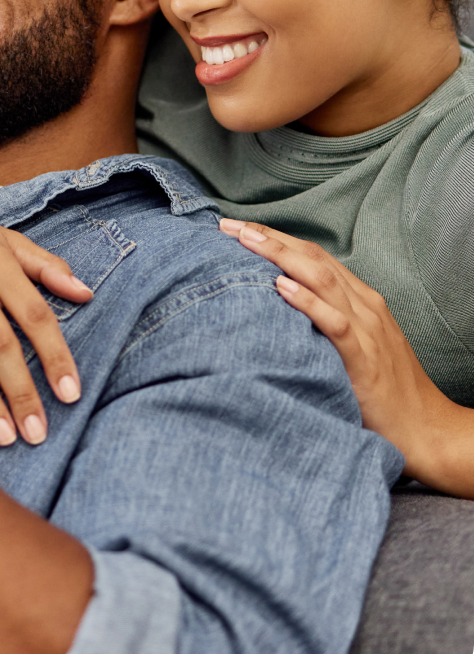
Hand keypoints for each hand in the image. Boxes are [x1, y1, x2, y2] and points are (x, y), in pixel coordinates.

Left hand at [219, 218, 473, 494]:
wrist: (424, 427)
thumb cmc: (380, 386)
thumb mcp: (351, 342)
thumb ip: (321, 318)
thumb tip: (273, 303)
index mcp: (358, 298)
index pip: (312, 255)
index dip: (274, 237)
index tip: (236, 228)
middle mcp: (363, 305)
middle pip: (312, 258)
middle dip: (269, 238)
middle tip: (228, 226)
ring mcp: (367, 329)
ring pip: (323, 280)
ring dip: (281, 257)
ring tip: (247, 242)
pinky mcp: (364, 359)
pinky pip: (336, 324)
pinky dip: (308, 303)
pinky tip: (281, 288)